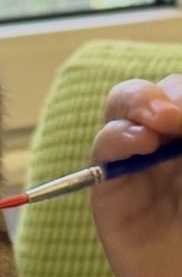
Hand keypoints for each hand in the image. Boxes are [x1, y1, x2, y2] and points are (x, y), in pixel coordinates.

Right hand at [90, 77, 181, 276]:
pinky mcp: (106, 184)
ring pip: (121, 106)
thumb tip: (181, 118)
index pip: (180, 94)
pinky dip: (119, 136)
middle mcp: (162, 142)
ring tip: (161, 121)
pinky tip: (141, 144)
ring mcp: (133, 160)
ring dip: (140, 103)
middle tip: (177, 116)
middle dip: (167, 94)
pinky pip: (103, 148)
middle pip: (153, 92)